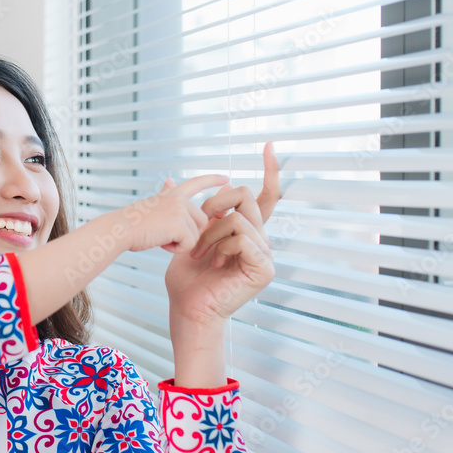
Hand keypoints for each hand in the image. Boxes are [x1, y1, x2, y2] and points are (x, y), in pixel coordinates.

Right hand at [121, 173, 228, 252]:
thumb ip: (166, 194)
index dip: (212, 180)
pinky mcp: (180, 225)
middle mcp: (178, 199)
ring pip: (196, 234)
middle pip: (201, 221)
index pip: (197, 183)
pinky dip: (176, 249)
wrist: (120, 230)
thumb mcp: (153, 203)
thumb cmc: (132, 223)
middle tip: (164, 235)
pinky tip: (161, 242)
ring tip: (159, 237)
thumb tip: (170, 182)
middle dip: (187, 234)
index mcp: (173, 194)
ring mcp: (180, 210)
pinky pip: (189, 244)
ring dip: (179, 243)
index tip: (227, 178)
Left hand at [165, 143, 278, 323]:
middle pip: (246, 196)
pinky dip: (220, 246)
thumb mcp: (184, 235)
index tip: (268, 145)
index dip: (270, 170)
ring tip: (198, 254)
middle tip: (197, 226)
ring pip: (238, 218)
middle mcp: (261, 239)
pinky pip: (242, 237)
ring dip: (210, 233)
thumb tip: (183, 180)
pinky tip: (214, 263)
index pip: (265, 194)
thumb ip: (189, 209)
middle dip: (214, 205)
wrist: (187, 307)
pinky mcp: (264, 268)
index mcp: (247, 230)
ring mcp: (266, 254)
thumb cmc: (185, 278)